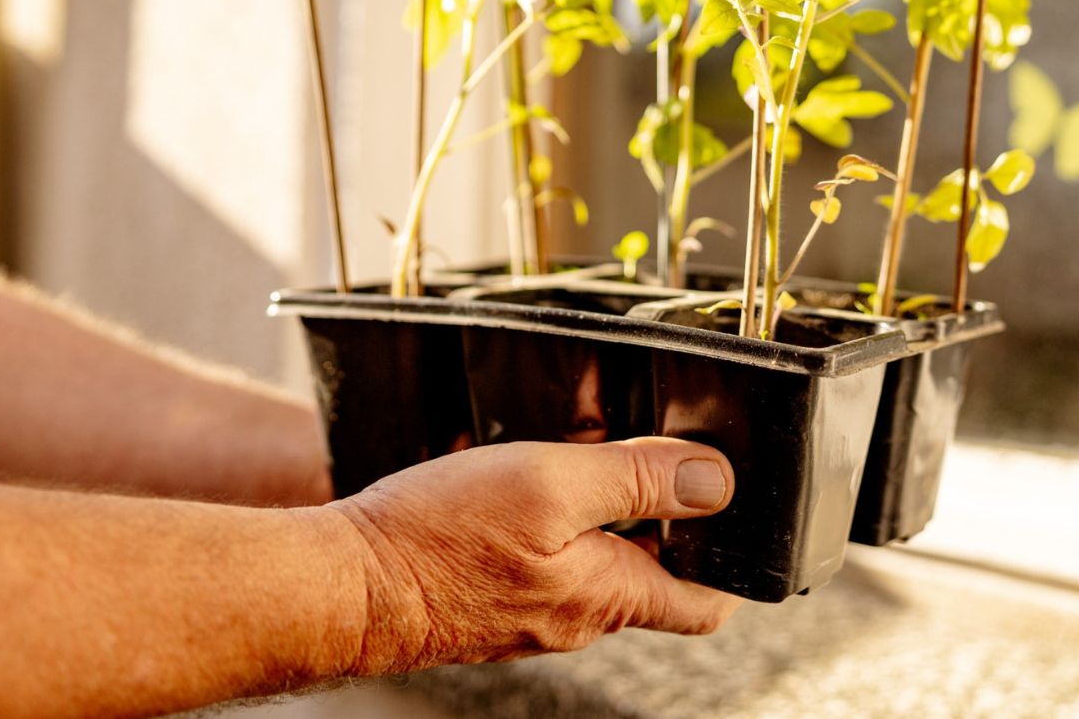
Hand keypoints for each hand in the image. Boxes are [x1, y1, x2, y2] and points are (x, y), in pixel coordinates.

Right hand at [322, 438, 740, 673]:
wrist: (345, 586)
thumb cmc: (440, 537)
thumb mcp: (550, 483)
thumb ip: (637, 478)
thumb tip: (717, 481)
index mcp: (607, 592)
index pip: (704, 602)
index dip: (730, 559)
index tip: (733, 513)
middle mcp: (576, 618)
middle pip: (651, 577)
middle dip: (663, 524)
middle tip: (650, 460)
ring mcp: (532, 616)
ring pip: (597, 567)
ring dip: (605, 521)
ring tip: (581, 463)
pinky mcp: (493, 604)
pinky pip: (548, 568)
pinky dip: (557, 531)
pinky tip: (526, 490)